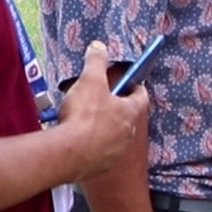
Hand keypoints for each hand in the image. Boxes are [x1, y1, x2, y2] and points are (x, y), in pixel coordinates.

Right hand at [58, 42, 147, 180]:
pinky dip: (93, 145)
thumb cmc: (85, 115)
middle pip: (127, 117)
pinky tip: (79, 140)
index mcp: (131, 112)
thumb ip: (96, 62)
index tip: (133, 83)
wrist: (70, 154)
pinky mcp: (101, 164)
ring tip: (88, 120)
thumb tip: (99, 46)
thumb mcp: (90, 81)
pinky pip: (100, 152)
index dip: (137, 88)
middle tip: (104, 100)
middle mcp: (128, 133)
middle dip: (118, 108)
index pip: (141, 97)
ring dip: (105, 128)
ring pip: (114, 135)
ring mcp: (116, 151)